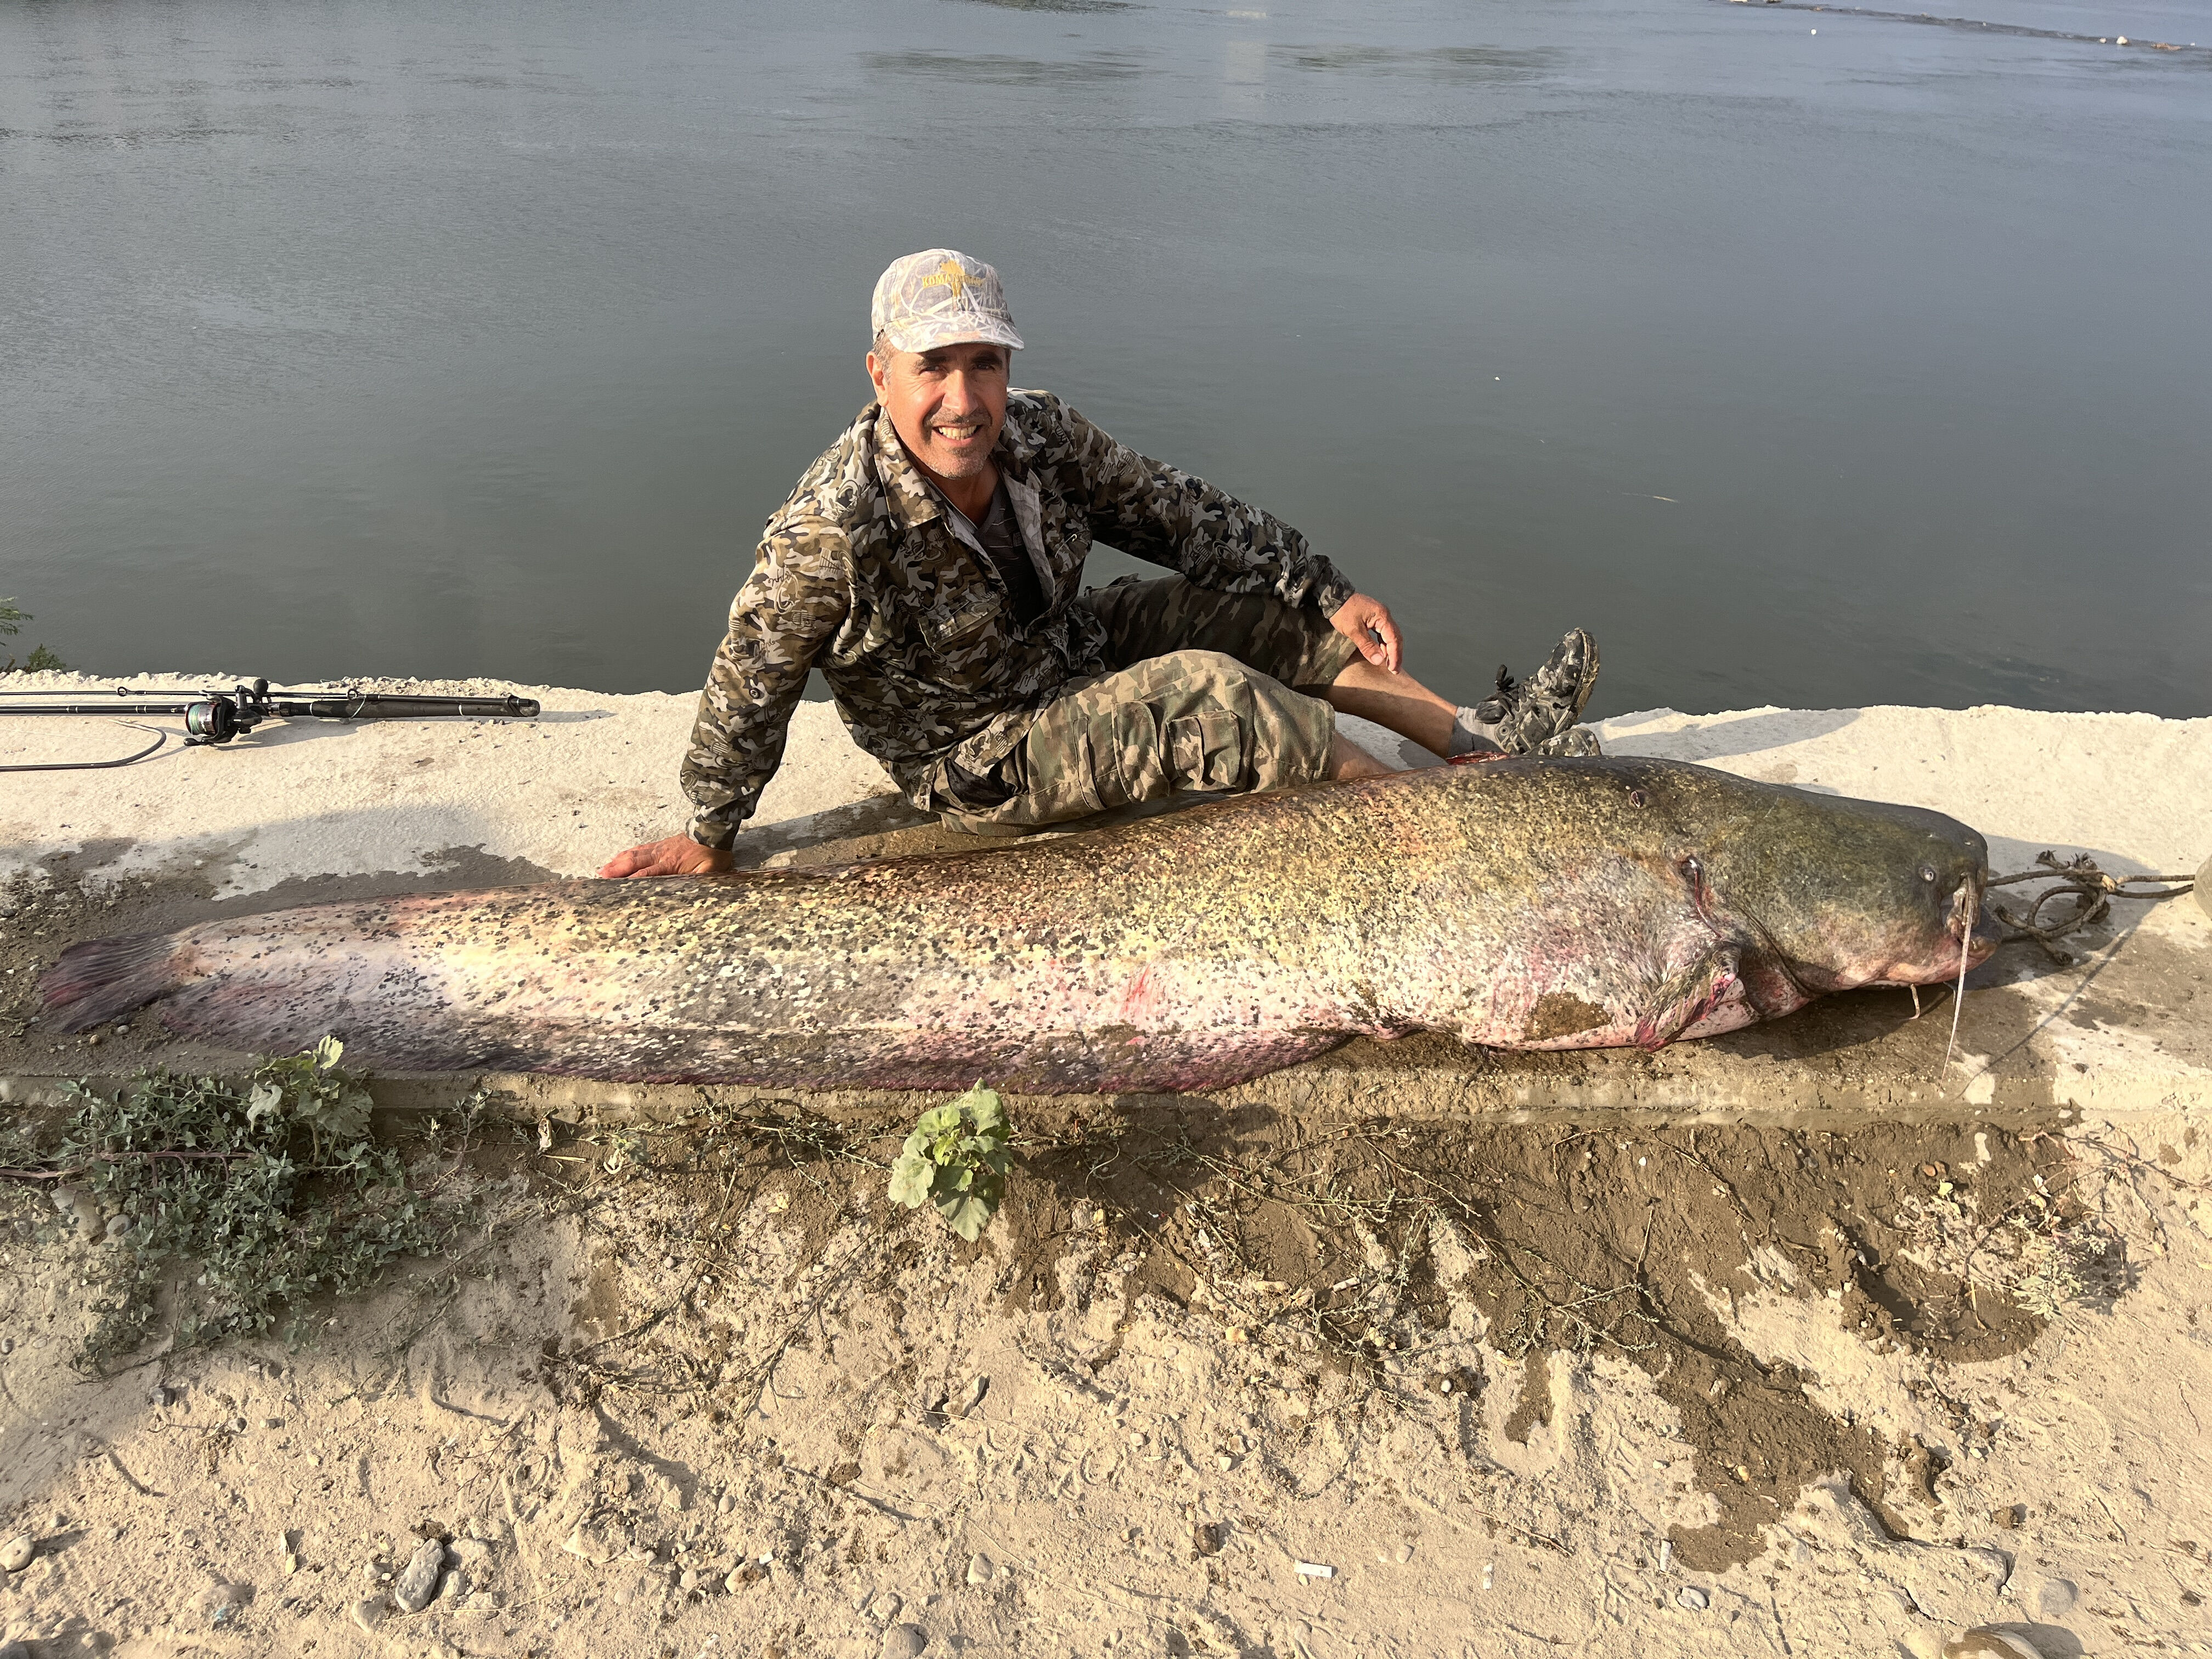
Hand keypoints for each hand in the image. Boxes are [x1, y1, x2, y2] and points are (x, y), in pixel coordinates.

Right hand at [598, 834, 736, 878]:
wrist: (714, 833)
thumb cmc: (712, 854)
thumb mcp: (710, 870)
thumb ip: (698, 879)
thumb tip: (691, 889)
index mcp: (671, 863)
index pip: (647, 873)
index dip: (633, 879)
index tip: (618, 886)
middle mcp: (661, 854)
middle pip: (635, 862)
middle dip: (617, 869)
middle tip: (601, 876)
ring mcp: (659, 848)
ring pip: (634, 854)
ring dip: (618, 862)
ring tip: (603, 869)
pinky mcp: (660, 844)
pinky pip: (640, 848)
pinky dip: (627, 853)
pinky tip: (618, 857)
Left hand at [1328, 592, 1403, 675]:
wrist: (1334, 596)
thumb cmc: (1342, 611)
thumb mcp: (1353, 631)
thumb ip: (1367, 646)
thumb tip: (1379, 661)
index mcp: (1382, 616)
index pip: (1393, 639)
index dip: (1395, 655)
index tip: (1393, 669)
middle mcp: (1384, 615)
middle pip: (1395, 637)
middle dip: (1395, 654)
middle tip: (1394, 670)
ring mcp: (1380, 616)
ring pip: (1390, 635)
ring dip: (1390, 650)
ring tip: (1388, 664)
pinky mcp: (1374, 618)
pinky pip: (1383, 633)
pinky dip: (1384, 644)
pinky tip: (1381, 653)